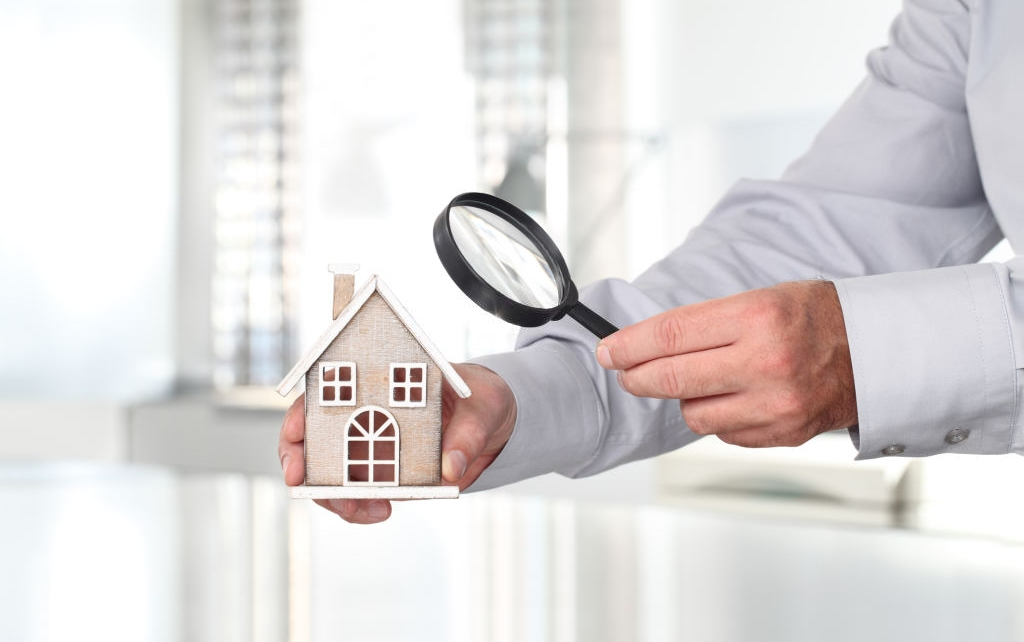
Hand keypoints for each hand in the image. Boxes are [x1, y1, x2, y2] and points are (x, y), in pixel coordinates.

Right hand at [278, 363, 515, 523]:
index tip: (296, 457)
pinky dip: (364, 507)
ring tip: (373, 511)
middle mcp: (363, 416)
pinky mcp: (388, 475)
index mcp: (373, 386)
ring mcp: (372, 448)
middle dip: (311, 478)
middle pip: (312, 447)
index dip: (297, 427)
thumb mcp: (483, 406)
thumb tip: (451, 468)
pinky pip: (363, 494)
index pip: (317, 401)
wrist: (496, 420)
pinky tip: (382, 511)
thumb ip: (468, 435)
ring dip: (340, 500)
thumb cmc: (481, 397)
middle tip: (339, 499)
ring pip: (332, 478)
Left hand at [596, 280, 856, 446]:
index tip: (608, 350)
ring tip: (701, 380)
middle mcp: (766, 362)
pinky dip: (718, 416)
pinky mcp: (783, 433)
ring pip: (693, 414)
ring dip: (684, 398)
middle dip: (636, 376)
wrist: (877, 353)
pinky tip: (733, 397)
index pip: (669, 335)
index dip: (628, 345)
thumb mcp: (762, 298)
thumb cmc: (815, 318)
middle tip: (625, 371)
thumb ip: (706, 323)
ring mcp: (776, 404)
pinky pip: (724, 432)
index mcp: (757, 317)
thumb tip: (645, 344)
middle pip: (671, 379)